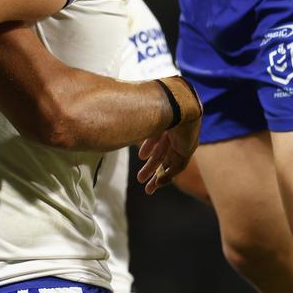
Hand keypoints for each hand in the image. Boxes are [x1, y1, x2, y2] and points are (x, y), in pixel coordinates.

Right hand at [136, 76, 202, 194]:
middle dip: (151, 166)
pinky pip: (177, 167)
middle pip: (162, 152)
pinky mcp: (187, 150)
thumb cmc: (155, 103)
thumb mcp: (140, 112)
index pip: (157, 136)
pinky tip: (158, 184)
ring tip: (147, 189)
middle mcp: (175, 130)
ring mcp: (183, 140)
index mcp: (166, 119)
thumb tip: (105, 108)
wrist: (177, 103)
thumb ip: (126, 114)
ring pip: (169, 162)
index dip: (149, 146)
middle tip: (140, 179)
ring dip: (156, 175)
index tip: (141, 156)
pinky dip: (168, 176)